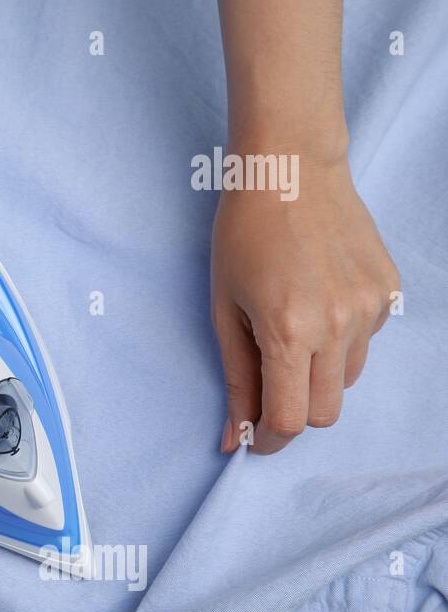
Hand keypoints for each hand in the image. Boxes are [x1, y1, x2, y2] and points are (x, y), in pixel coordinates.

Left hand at [212, 154, 398, 453]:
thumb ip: (236, 377)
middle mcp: (339, 326)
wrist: (291, 171)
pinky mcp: (388, 292)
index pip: (289, 420)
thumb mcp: (223, 310)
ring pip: (346, 380)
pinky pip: (365, 342)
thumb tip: (231, 436)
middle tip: (266, 390)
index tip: (251, 440)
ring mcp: (370, 309)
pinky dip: (339, 340)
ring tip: (289, 332)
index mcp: (290, 331)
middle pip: (324, 412)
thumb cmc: (242, 236)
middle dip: (292, 414)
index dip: (266, 440)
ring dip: (316, 376)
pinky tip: (316, 302)